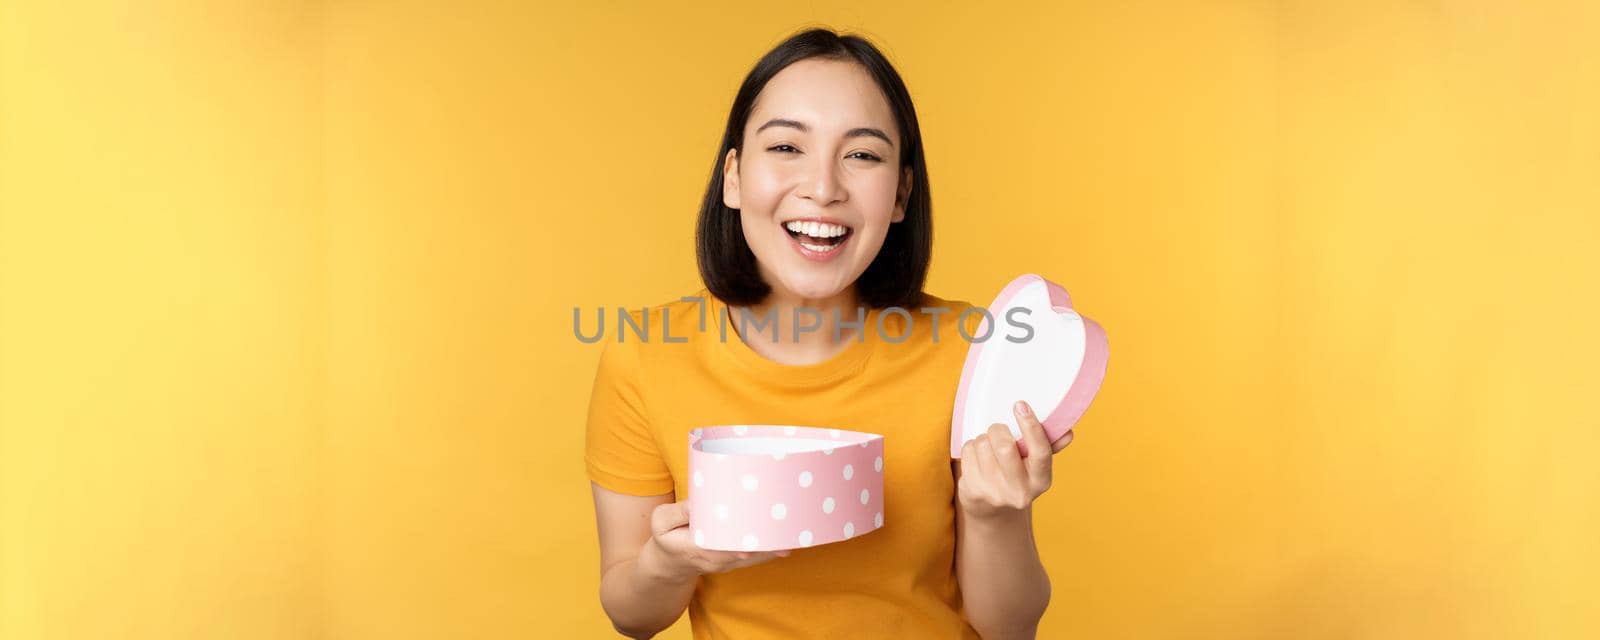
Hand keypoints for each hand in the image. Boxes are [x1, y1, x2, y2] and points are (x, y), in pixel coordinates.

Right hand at [639, 500, 788, 582]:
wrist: (670, 565)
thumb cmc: (666, 538)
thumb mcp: (660, 522)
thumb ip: (677, 512)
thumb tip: (697, 503)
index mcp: (698, 548)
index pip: (724, 547)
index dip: (740, 543)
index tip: (756, 539)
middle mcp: (719, 559)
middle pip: (748, 551)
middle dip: (767, 541)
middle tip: (788, 528)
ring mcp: (730, 562)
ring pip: (758, 555)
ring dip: (775, 545)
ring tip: (796, 531)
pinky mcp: (737, 561)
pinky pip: (759, 556)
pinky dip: (774, 548)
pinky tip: (790, 538)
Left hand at [956, 400, 1073, 520]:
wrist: (991, 509)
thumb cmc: (1017, 475)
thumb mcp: (1035, 465)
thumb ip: (1050, 446)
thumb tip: (1068, 433)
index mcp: (1041, 481)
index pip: (1041, 451)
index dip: (1031, 426)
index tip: (1021, 405)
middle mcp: (1020, 492)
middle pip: (1004, 447)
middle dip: (998, 430)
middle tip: (999, 429)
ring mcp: (995, 493)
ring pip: (982, 446)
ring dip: (982, 439)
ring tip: (988, 448)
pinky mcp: (973, 491)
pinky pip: (967, 453)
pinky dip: (970, 448)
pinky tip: (977, 458)